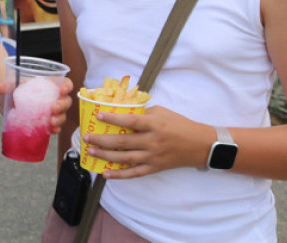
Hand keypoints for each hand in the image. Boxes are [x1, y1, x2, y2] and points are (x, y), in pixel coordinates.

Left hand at [0, 77, 72, 131]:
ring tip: (51, 122)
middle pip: (66, 100)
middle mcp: (53, 98)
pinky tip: (51, 130)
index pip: (65, 83)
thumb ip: (7, 86)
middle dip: (62, 105)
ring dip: (60, 119)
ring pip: (63, 114)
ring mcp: (52, 111)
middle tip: (53, 108)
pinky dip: (56, 129)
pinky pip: (56, 126)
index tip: (62, 90)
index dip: (67, 86)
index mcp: (49, 85)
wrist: (10, 104)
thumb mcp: (12, 86)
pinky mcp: (48, 122)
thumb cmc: (16, 91)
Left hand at [81, 105, 207, 178]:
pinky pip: (134, 173)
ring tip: (91, 152)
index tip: (98, 116)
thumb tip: (122, 112)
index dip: (114, 118)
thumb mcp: (162, 112)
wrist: (200, 145)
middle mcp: (152, 141)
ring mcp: (153, 156)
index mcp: (154, 124)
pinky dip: (120, 175)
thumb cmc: (180, 125)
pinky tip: (106, 174)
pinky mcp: (155, 168)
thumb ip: (143, 113)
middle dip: (102, 140)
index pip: (131, 120)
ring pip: (125, 158)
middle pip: (123, 141)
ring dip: (105, 156)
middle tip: (86, 138)